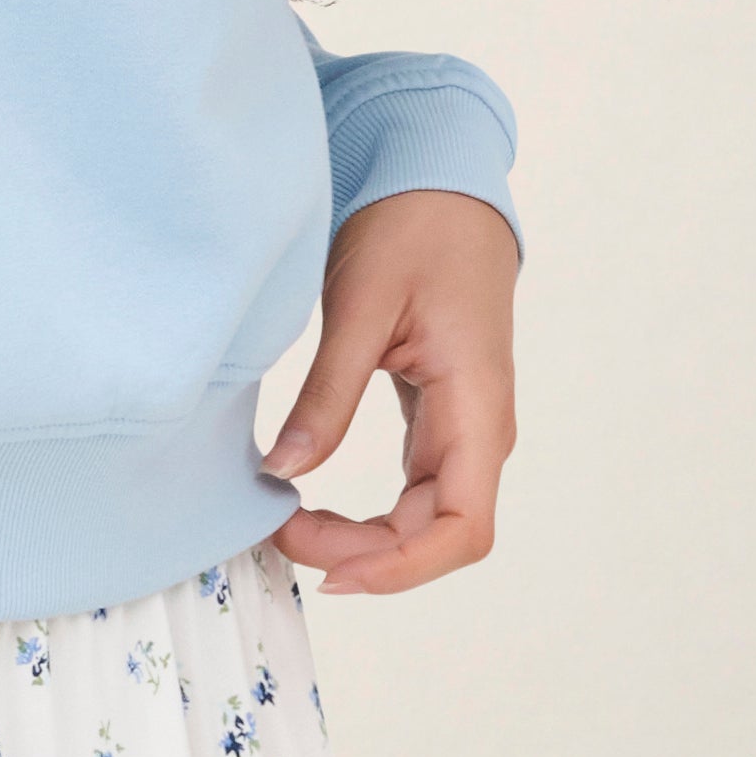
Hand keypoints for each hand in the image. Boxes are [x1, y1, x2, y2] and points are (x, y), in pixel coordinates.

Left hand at [260, 188, 517, 595]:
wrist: (440, 183)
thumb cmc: (413, 230)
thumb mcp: (361, 306)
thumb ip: (327, 394)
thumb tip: (283, 472)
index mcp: (476, 407)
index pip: (461, 528)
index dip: (400, 568)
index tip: (330, 572)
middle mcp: (479, 430)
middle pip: (433, 535)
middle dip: (361, 555)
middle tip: (276, 535)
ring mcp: (460, 426)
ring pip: (421, 519)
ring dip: (361, 539)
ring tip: (287, 528)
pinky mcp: (436, 416)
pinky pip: (410, 490)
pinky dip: (364, 512)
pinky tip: (312, 505)